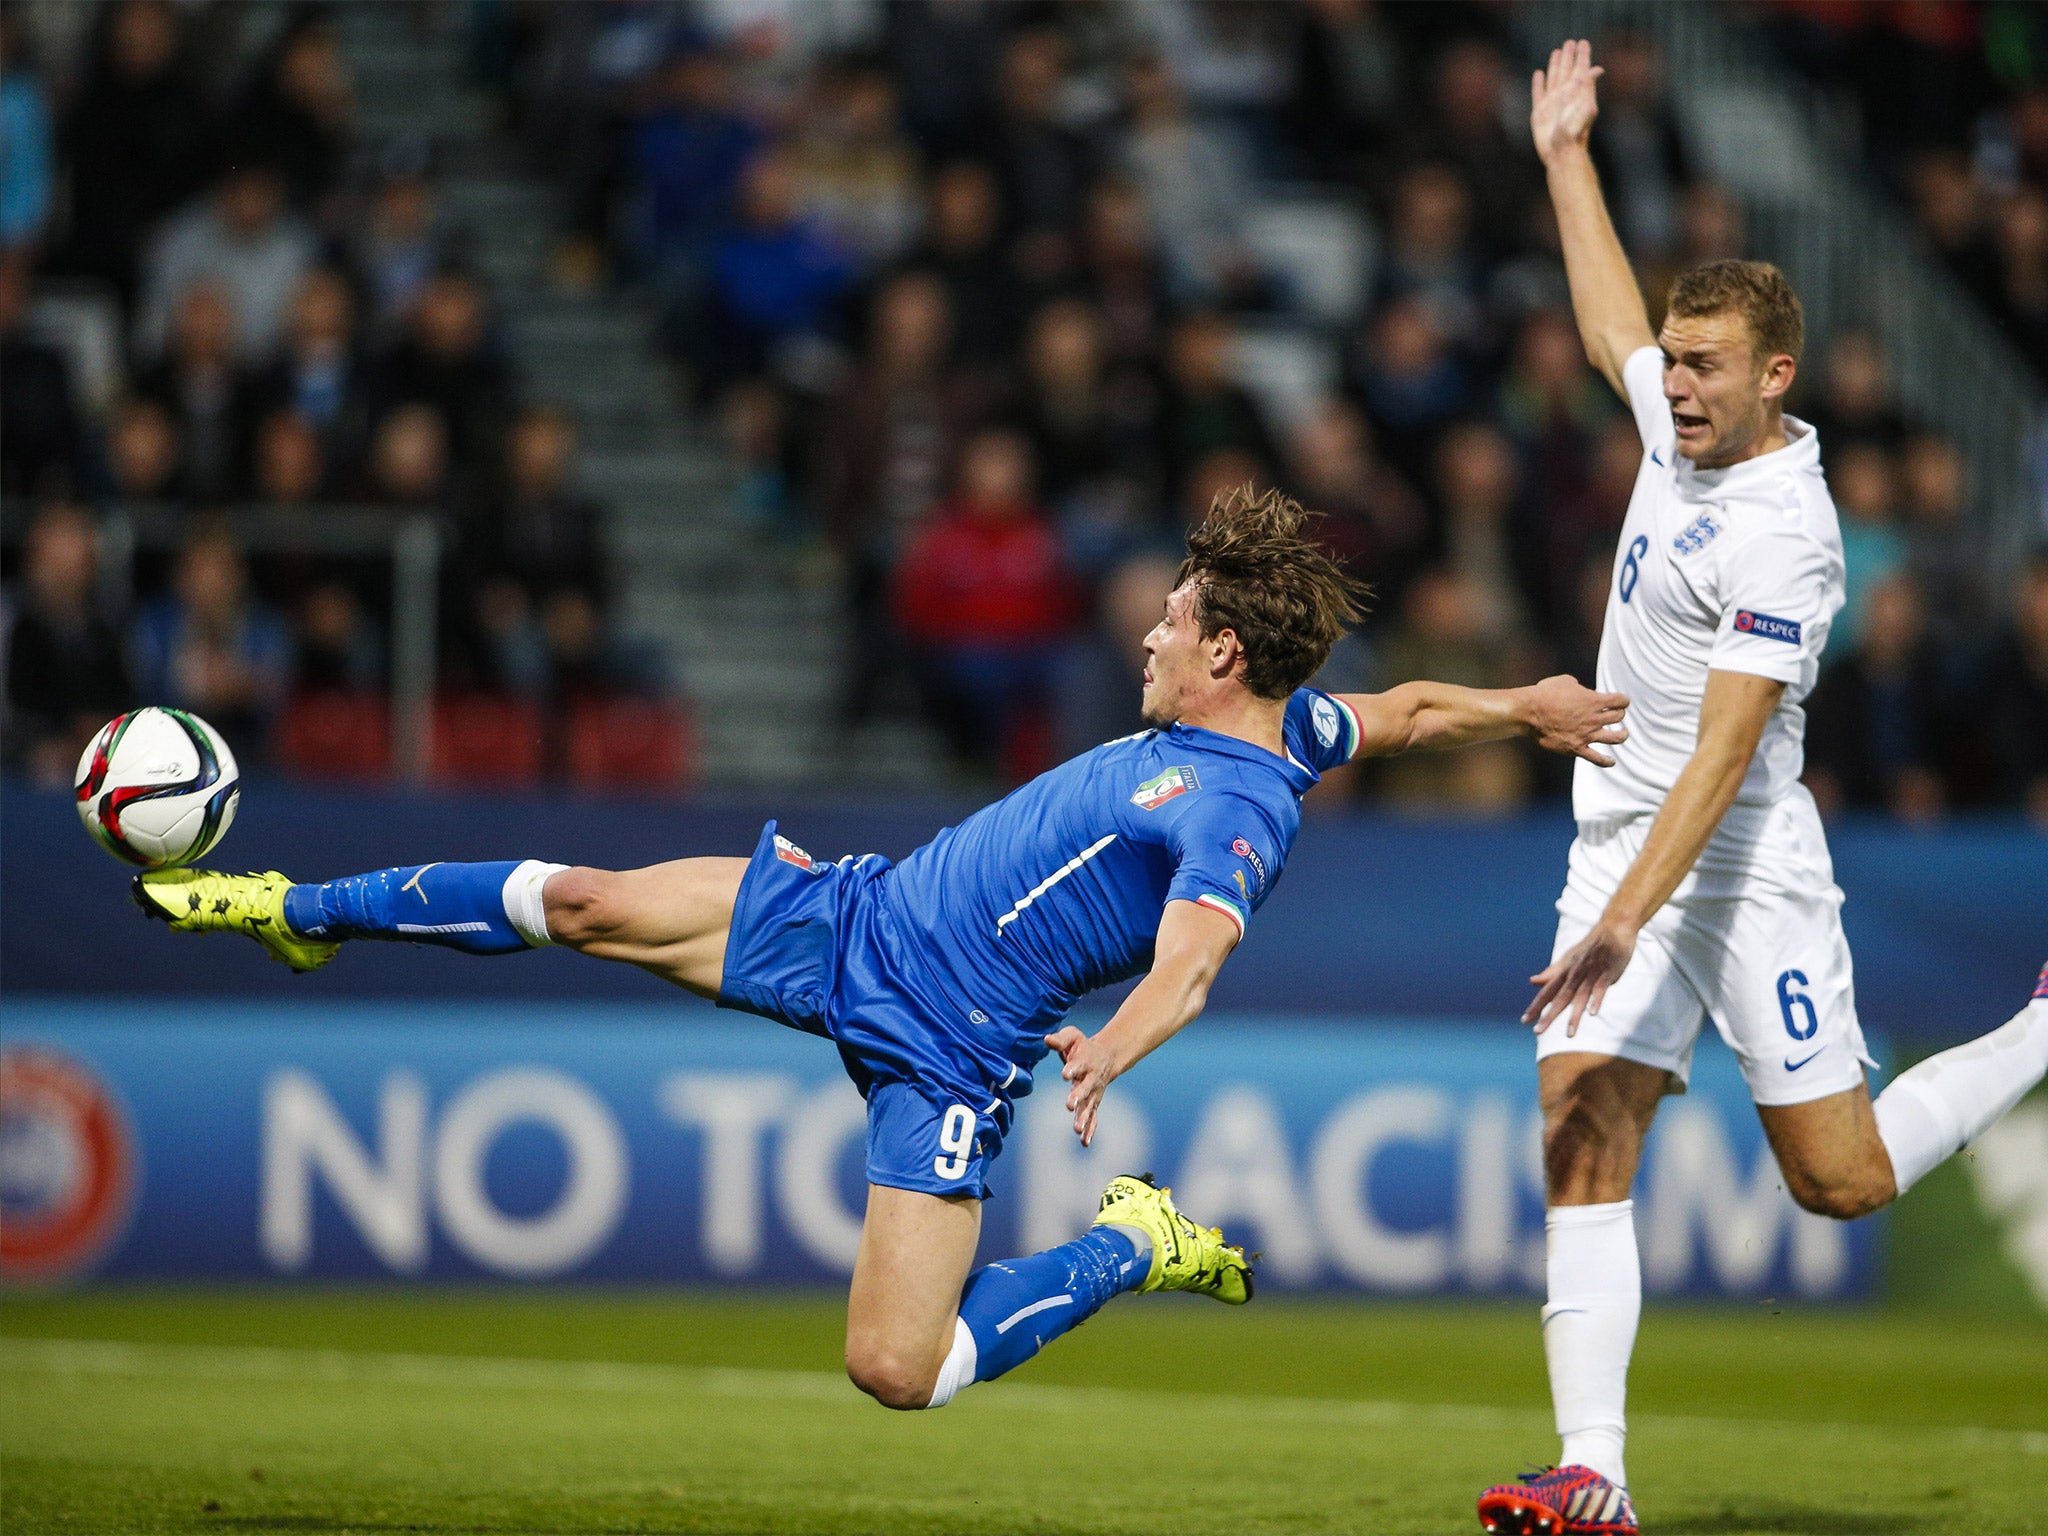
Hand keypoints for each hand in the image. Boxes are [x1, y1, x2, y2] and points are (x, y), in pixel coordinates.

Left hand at [1044, 1025, 1118, 1145]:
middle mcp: (1091, 1078)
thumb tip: (1046, 1039)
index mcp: (1085, 1061)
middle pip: (1085, 1088)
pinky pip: (1093, 1117)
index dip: (1072, 1069)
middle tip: (1069, 1106)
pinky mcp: (1094, 1103)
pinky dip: (1090, 1129)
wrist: (1107, 1056)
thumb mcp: (1073, 1036)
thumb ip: (1060, 1039)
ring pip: (1089, 1106)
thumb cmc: (1083, 1046)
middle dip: (1078, 1096)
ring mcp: (1094, 1092)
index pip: (1078, 1064)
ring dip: (1084, 1118)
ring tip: (1077, 1129)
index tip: (1065, 1074)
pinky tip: (1084, 1142)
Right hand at [1526, 675, 1628, 764]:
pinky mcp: (1577, 748)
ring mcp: (1587, 735)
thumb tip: (1581, 691)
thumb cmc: (1545, 694)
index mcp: (1594, 700)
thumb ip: (1579, 687)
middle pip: (1619, 717)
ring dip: (1622, 735)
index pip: (1621, 700)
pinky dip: (1606, 761)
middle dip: (1619, 714)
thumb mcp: (1565, 681)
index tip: (1620, 700)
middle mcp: (1595, 718)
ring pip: (1615, 738)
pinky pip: (1597, 758)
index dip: (1623, 699)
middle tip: (1615, 714)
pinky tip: (1612, 762)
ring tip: (1623, 733)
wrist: (1530, 713)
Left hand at [1526, 919, 1635, 1034]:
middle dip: (1549, 1015)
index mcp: (1564, 971)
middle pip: (1560, 997)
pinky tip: (1592, 1013)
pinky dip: (1596, 1000)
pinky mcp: (1607, 973)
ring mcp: (1591, 974)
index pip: (1547, 992)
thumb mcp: (1567, 959)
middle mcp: (1574, 974)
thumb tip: (1532, 981)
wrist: (1613, 929)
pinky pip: (1601, 989)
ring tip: (1569, 1035)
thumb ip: (1551, 973)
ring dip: (1574, 1016)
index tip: (1524, 1021)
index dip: (1536, 1006)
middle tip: (1537, 1031)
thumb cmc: (1588, 948)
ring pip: (1580, 997)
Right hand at [1530, 39, 1601, 165]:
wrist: (1560, 153)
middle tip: (1570, 42)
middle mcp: (1565, 96)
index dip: (1582, 56)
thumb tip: (1596, 70)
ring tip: (1557, 52)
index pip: (1581, 69)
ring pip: (1553, 78)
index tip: (1583, 43)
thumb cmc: (1575, 135)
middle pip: (1567, 70)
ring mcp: (1552, 103)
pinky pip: (1538, 93)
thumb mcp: (1585, 109)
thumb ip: (1588, 89)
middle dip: (1569, 57)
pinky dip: (1538, 83)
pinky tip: (1538, 74)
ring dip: (1555, 65)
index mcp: (1577, 93)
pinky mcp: (1539, 113)